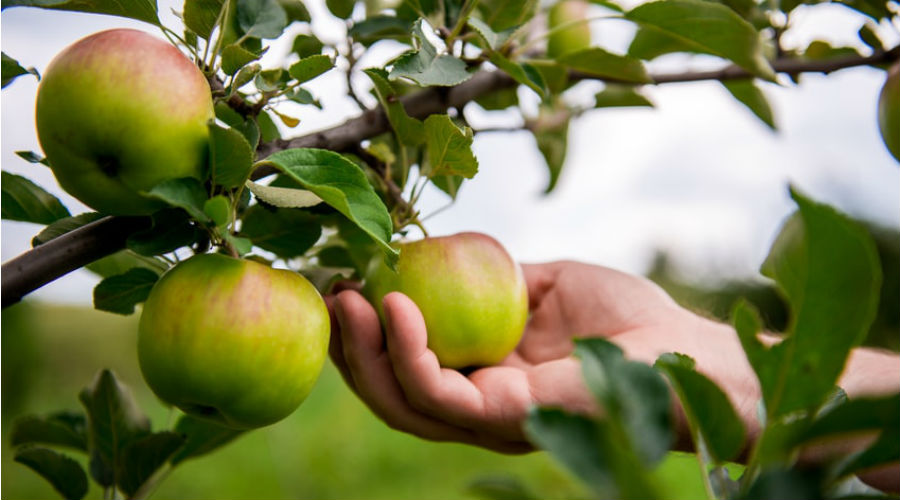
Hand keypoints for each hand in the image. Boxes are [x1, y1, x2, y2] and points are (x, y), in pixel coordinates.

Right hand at [326, 261, 697, 452]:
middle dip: (349, 347)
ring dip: (363, 351)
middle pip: (391, 389)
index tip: (344, 281)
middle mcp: (477, 403)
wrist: (679, 347)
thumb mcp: (545, 282)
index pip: (408, 363)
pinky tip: (396, 307)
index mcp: (484, 373)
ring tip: (345, 299)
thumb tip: (442, 251)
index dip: (368, 330)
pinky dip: (408, 353)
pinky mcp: (503, 418)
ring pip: (401, 400)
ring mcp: (488, 417)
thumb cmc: (625, 317)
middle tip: (328, 294)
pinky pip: (438, 393)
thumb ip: (495, 277)